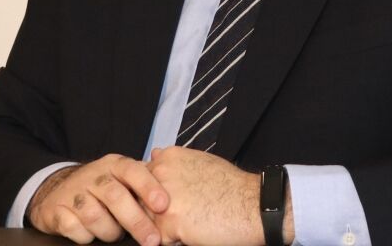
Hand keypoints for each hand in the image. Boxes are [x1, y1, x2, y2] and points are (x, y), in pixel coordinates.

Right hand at [27, 154, 168, 245]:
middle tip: (152, 240)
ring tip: (114, 234)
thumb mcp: (122, 179)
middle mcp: (94, 175)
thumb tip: (181, 199)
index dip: (149, 187)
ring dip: (109, 231)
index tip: (163, 205)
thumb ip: (146, 184)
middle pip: (116, 196)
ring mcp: (74, 192)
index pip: (133, 171)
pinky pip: (73, 227)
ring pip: (95, 215)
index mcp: (115, 165)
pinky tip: (89, 234)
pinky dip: (84, 236)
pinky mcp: (57, 210)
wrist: (58, 190)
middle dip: (136, 220)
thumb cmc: (102, 188)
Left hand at [148, 146, 288, 245]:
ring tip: (187, 223)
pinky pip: (157, 239)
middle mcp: (161, 173)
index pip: (140, 179)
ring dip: (159, 226)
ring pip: (144, 220)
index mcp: (168, 158)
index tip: (166, 201)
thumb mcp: (201, 160)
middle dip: (151, 211)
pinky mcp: (169, 223)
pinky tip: (191, 232)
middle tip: (180, 215)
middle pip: (138, 199)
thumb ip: (173, 161)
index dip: (151, 195)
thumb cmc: (233, 186)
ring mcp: (162, 199)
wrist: (254, 206)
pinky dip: (172, 240)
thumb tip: (154, 154)